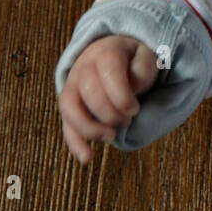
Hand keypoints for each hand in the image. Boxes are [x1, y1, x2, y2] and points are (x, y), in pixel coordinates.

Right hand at [59, 35, 157, 164]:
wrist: (112, 54)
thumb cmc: (132, 60)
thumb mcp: (146, 56)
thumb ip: (143, 68)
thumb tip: (132, 88)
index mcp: (106, 52)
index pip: (108, 72)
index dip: (122, 95)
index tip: (134, 109)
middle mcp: (83, 67)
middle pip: (89, 92)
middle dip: (111, 112)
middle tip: (128, 119)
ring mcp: (73, 86)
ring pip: (70, 108)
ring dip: (90, 128)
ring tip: (111, 137)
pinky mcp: (70, 106)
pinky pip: (66, 124)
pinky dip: (75, 143)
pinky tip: (87, 158)